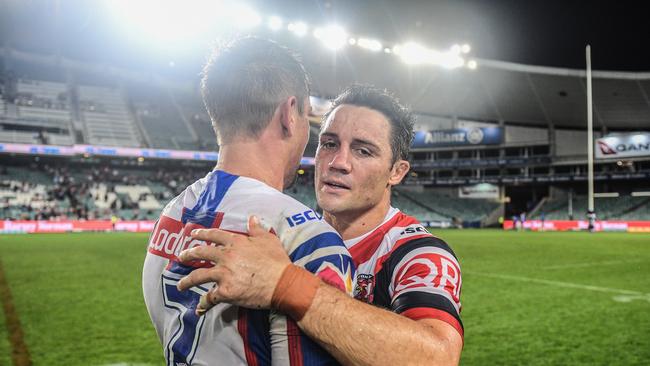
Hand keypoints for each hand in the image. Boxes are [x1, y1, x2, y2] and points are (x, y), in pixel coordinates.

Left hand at [176, 215, 290, 314]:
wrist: (282, 283)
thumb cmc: (277, 261)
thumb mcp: (268, 239)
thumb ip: (257, 228)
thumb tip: (252, 217)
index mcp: (236, 242)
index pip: (213, 235)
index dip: (201, 234)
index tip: (192, 234)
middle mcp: (226, 256)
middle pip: (200, 253)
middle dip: (188, 255)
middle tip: (181, 257)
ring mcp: (224, 274)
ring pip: (199, 276)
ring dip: (187, 281)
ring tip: (181, 285)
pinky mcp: (226, 291)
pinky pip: (210, 297)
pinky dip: (203, 303)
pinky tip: (199, 307)